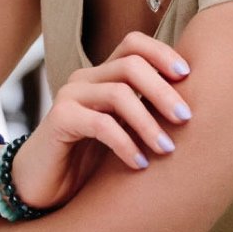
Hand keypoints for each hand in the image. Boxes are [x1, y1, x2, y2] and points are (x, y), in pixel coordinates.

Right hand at [11, 31, 191, 212]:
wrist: (40, 188)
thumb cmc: (86, 162)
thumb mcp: (122, 133)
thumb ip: (144, 114)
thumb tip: (192, 108)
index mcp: (102, 76)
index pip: (133, 44)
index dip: (163, 53)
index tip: (188, 77)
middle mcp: (85, 78)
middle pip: (132, 65)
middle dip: (163, 91)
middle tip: (186, 118)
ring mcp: (69, 96)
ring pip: (119, 93)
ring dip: (149, 122)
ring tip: (167, 148)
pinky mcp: (59, 120)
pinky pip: (101, 123)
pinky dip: (126, 143)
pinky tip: (139, 164)